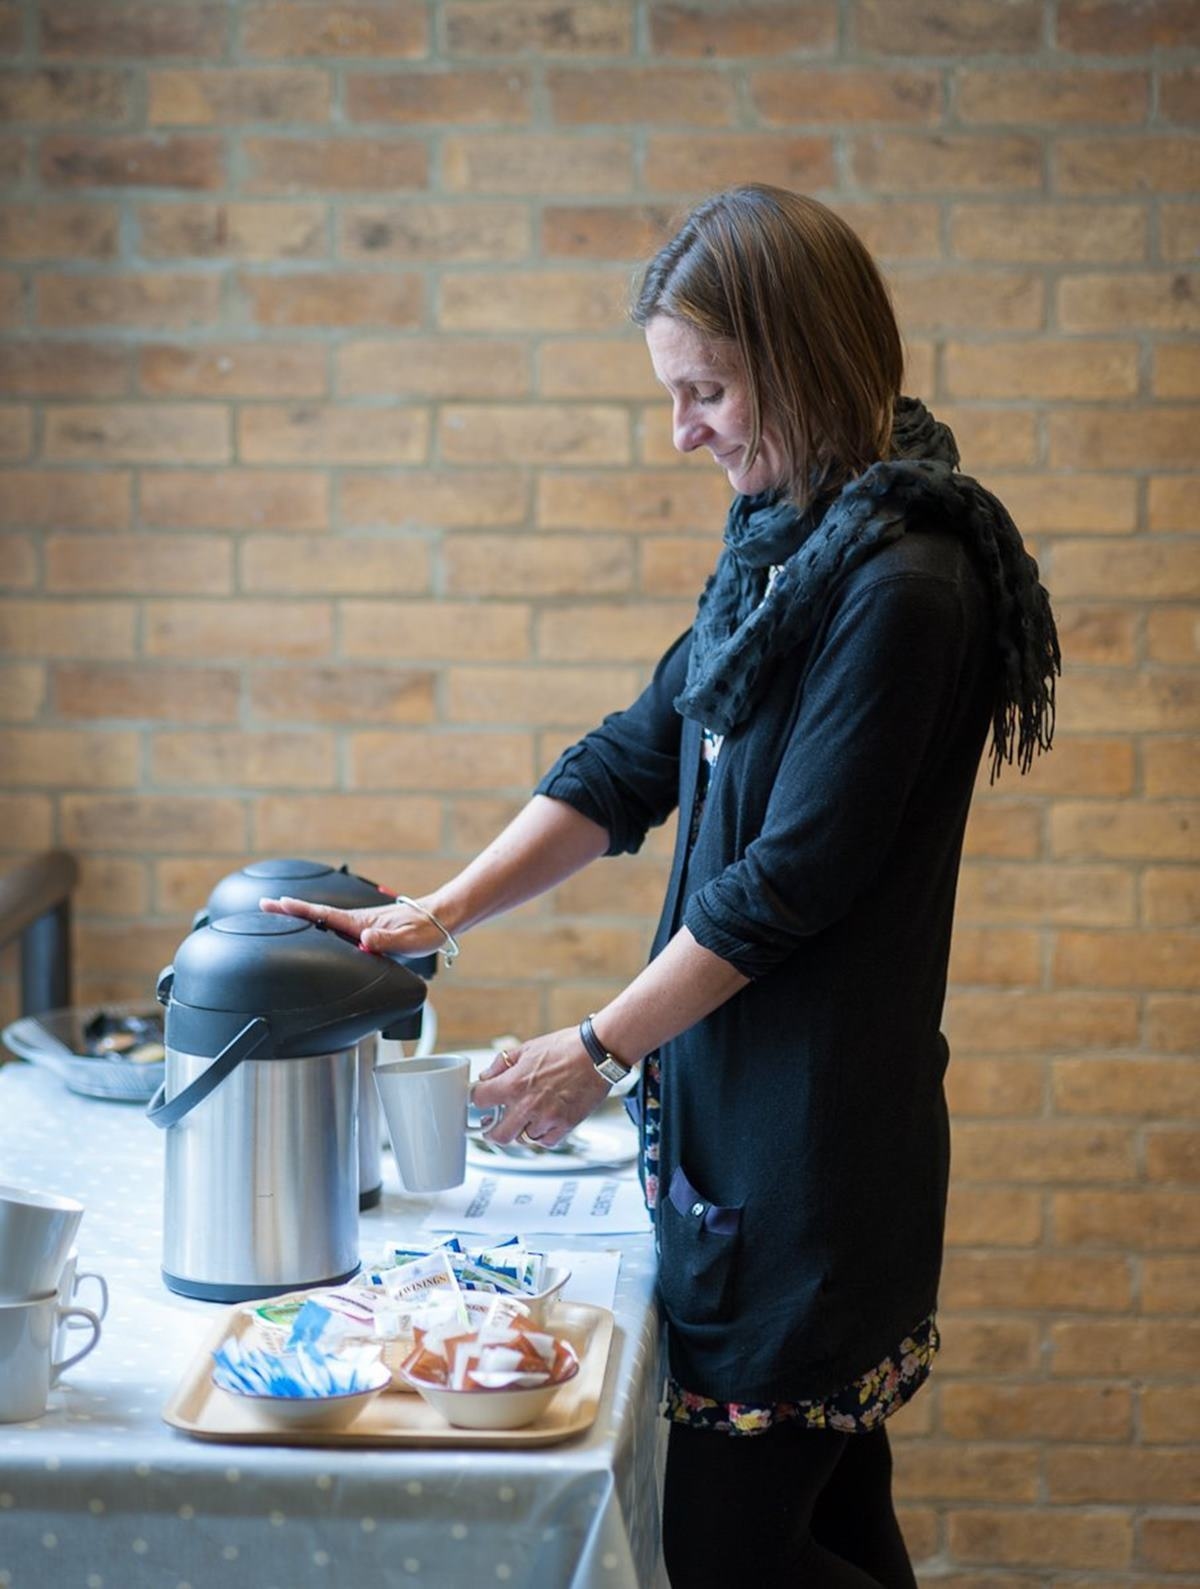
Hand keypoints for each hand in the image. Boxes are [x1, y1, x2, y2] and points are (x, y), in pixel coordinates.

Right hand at [259, 895, 447, 956]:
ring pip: (326, 921)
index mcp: (361, 923)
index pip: (323, 917)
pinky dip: (320, 925)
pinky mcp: (369, 930)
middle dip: (290, 911)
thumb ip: (385, 940)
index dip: (298, 911)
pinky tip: (316, 931)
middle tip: (264, 906)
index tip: (274, 904)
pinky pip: (338, 927)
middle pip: (317, 916)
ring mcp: (362, 924)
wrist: (442, 919)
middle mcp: (358, 921)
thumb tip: (365, 939)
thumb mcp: (408, 939)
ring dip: (303, 918)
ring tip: (280, 917)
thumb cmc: (426, 929)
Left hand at [471, 1028, 610, 1147]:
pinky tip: (542, 1123)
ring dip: (520, 1131)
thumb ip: (503, 1063)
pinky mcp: (565, 1126)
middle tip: (491, 1126)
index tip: (478, 1101)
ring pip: (522, 1139)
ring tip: (522, 1120)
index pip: (479, 1100)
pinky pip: (545, 1142)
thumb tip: (488, 1075)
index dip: (476, 1099)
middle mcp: (527, 1106)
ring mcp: (547, 1119)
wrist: (597, 1054)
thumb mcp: (528, 1048)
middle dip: (491, 1131)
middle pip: (497, 1135)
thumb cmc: (566, 1048)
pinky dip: (541, 1136)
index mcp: (514, 1084)